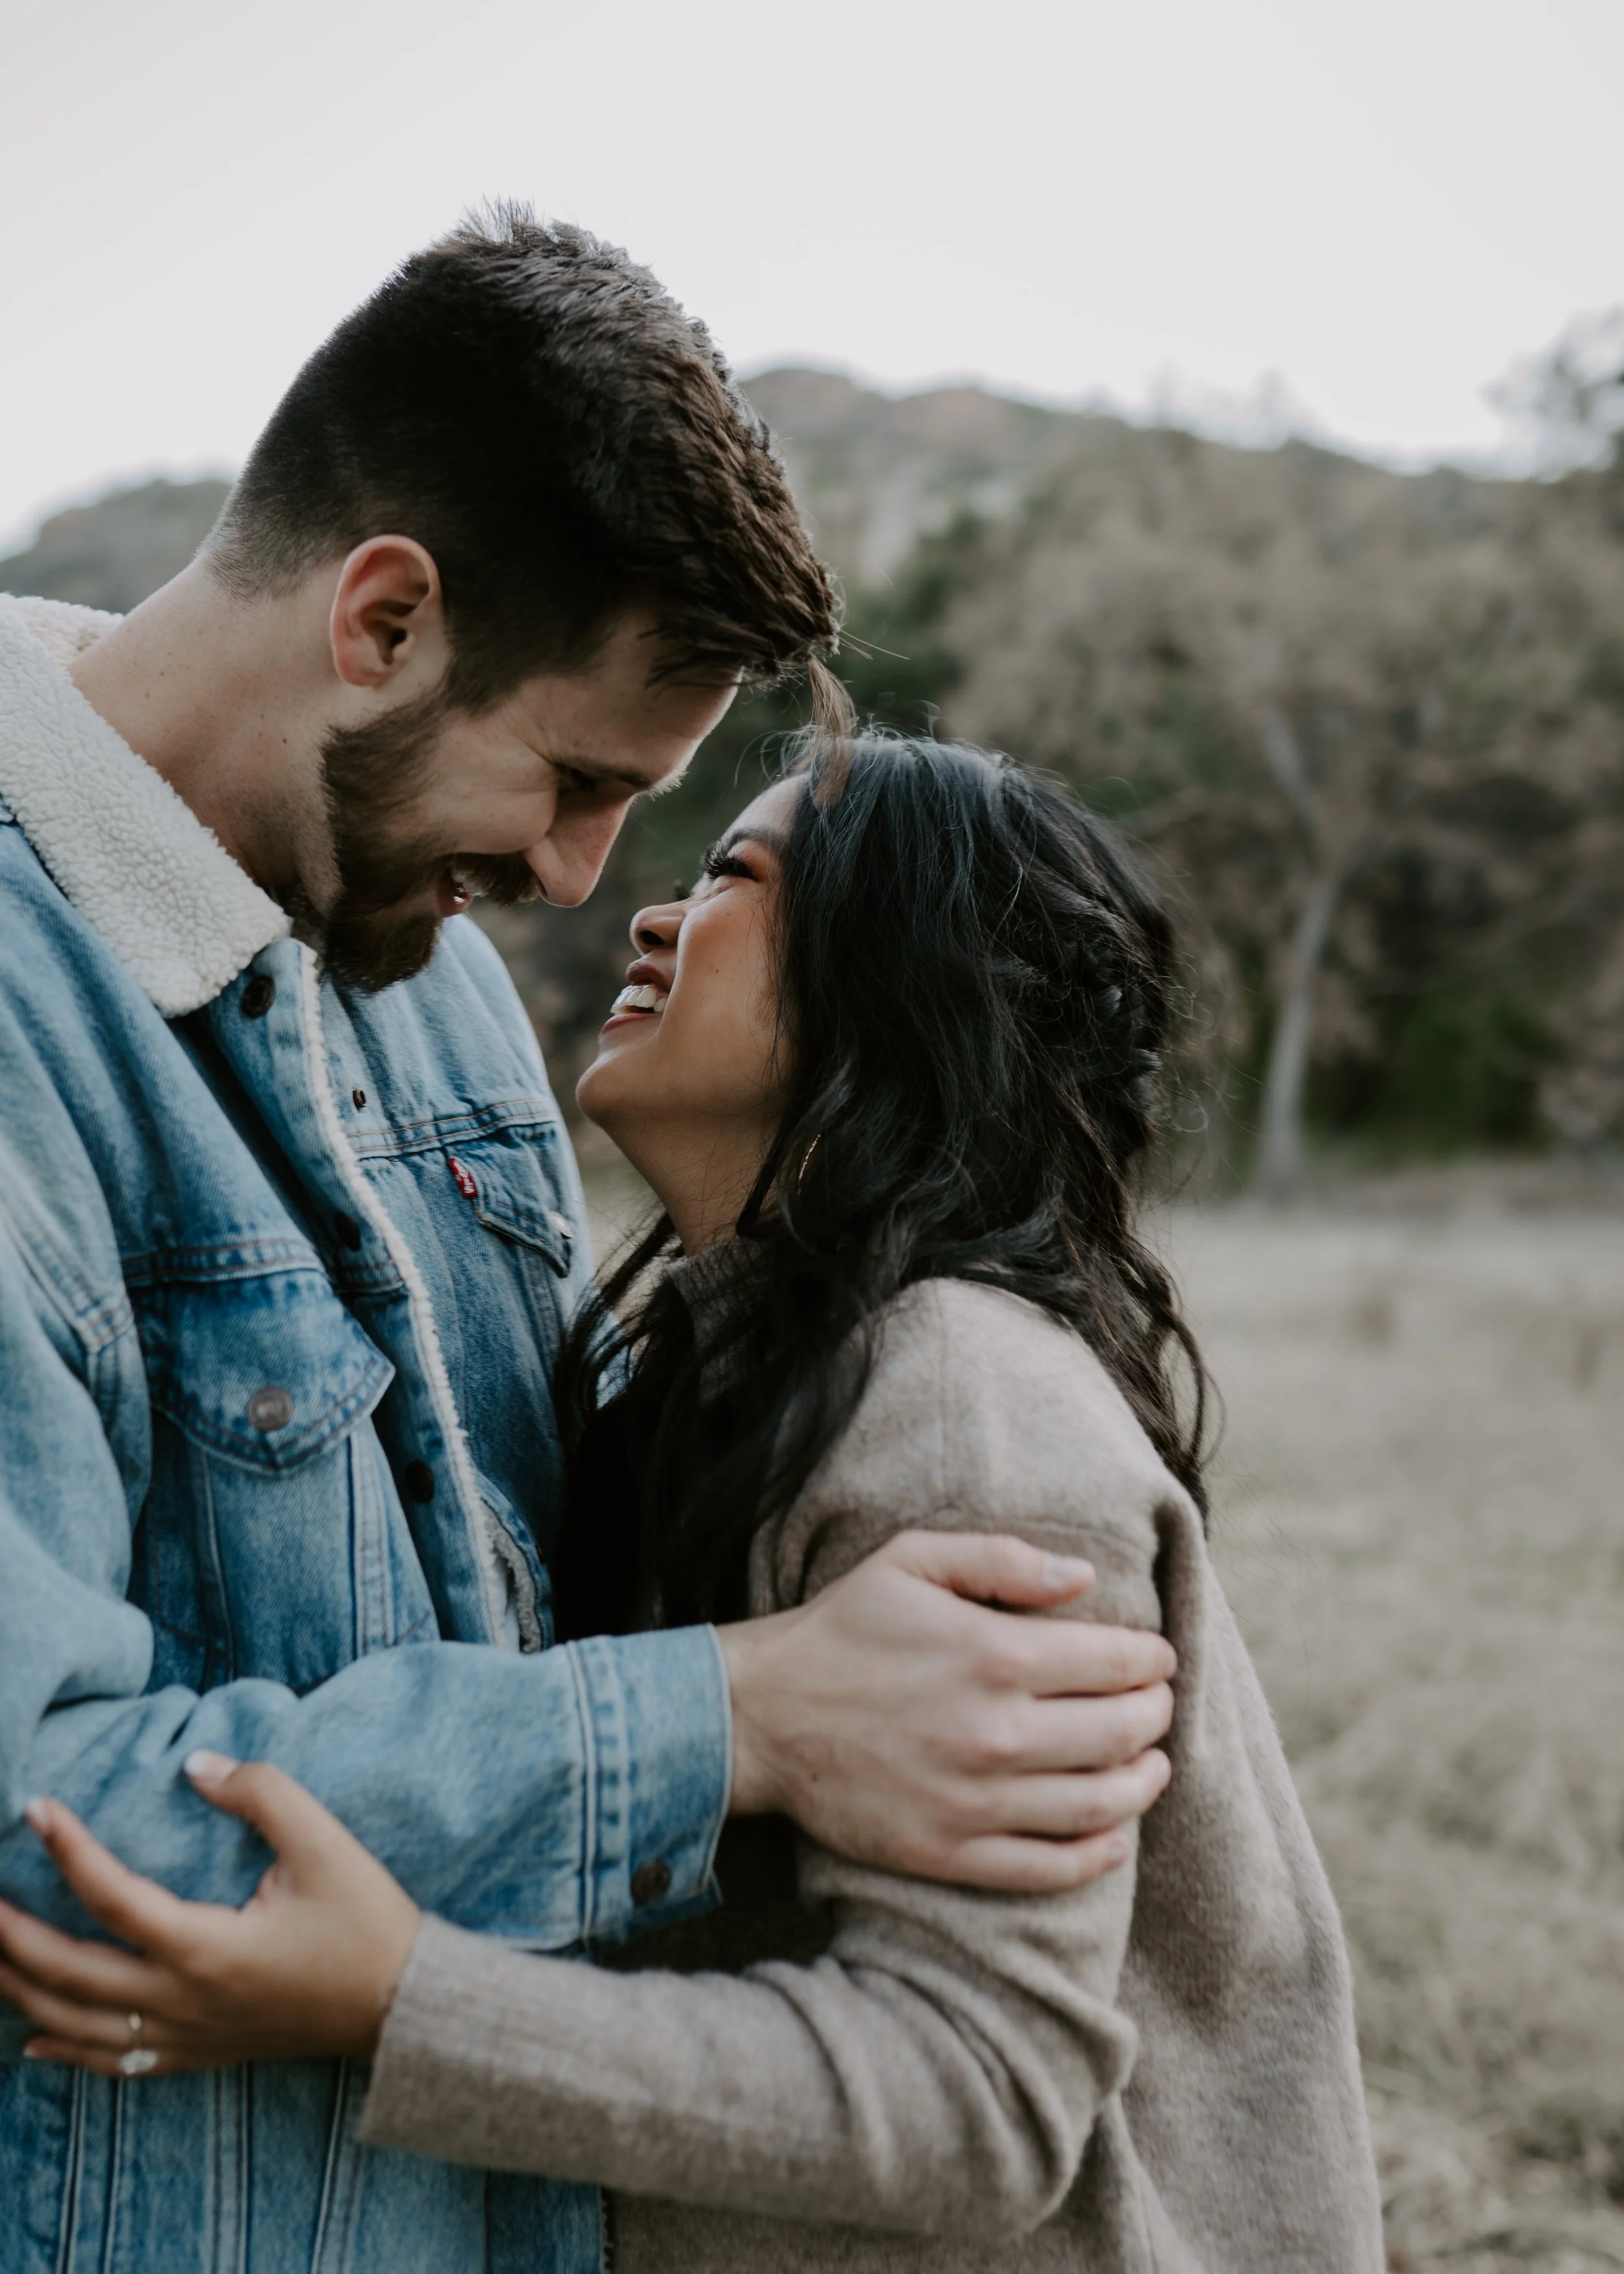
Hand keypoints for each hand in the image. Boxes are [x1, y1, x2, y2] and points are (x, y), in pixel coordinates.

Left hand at [0, 1753, 419, 2077]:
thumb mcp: (325, 1843)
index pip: (111, 1897)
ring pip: (76, 2024)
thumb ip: (260, 1793)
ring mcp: (187, 2035)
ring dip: (20, 1990)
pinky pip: (113, 2060)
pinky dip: (64, 2048)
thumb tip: (196, 1766)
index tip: (34, 1807)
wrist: (403, 2005)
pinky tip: (32, 2037)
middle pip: (67, 1973)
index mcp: (207, 1947)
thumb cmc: (366, 1921)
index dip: (66, 1848)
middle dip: (8, 1936)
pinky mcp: (201, 2052)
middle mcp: (183, 2000)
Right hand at [716, 1529, 1175, 1892]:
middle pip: (1120, 1734)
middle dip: (1156, 1717)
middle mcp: (996, 1733)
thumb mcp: (912, 1560)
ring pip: (1098, 1805)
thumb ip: (1002, 1559)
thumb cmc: (842, 1628)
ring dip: (1142, 1785)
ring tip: (1152, 1766)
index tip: (1158, 1659)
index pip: (1116, 1664)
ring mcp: (974, 1802)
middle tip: (1158, 1707)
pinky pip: (1046, 1869)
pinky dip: (1095, 1857)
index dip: (1153, 1661)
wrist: (763, 1714)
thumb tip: (1083, 1576)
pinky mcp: (949, 1852)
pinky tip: (1113, 1839)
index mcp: (995, 1655)